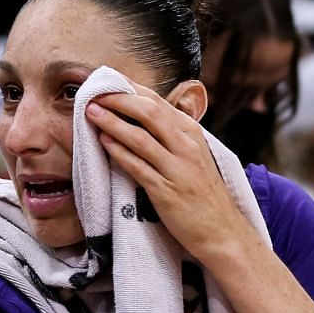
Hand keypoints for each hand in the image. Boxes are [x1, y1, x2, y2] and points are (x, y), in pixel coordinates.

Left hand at [85, 84, 256, 267]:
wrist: (222, 231)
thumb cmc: (203, 192)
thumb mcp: (193, 155)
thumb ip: (172, 135)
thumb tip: (144, 115)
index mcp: (192, 133)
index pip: (158, 101)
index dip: (131, 89)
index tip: (108, 82)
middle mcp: (186, 146)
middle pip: (148, 112)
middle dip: (118, 99)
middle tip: (94, 93)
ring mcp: (177, 168)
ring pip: (140, 136)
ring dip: (112, 122)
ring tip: (91, 111)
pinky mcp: (166, 191)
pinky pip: (138, 166)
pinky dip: (119, 151)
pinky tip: (103, 142)